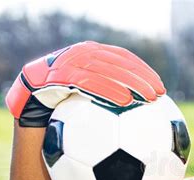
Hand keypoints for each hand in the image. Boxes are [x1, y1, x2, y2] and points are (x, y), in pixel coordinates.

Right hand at [5, 41, 165, 126]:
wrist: (32, 109)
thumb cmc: (66, 111)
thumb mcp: (91, 99)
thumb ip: (110, 95)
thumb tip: (142, 107)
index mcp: (91, 54)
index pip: (123, 58)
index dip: (143, 69)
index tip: (161, 85)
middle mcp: (80, 54)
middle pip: (117, 62)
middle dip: (141, 77)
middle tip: (159, 93)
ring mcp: (67, 62)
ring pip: (104, 70)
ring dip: (129, 83)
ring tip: (147, 98)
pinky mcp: (57, 75)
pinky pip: (87, 82)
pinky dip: (108, 90)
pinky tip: (125, 101)